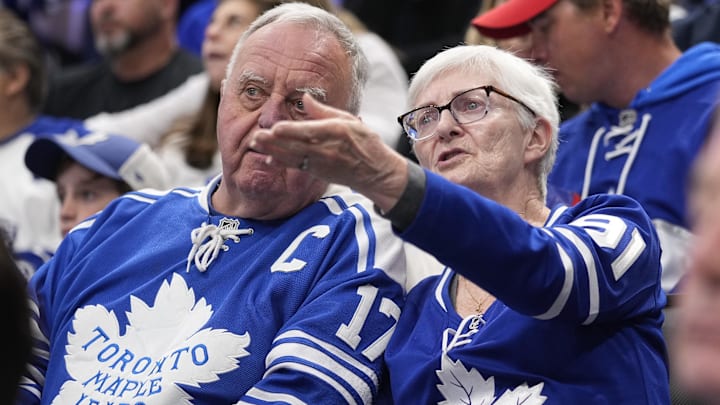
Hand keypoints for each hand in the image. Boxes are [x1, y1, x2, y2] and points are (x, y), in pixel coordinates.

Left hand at [250, 93, 407, 211]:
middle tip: (256, 136)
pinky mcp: (318, 173)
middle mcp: (327, 149)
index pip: (310, 131)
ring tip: (256, 144)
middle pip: (296, 145)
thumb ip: (324, 111)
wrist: (376, 173)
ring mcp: (321, 163)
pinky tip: (269, 159)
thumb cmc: (365, 143)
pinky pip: (297, 167)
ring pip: (293, 157)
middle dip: (274, 142)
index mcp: (336, 132)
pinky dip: (283, 163)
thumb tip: (306, 97)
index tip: (275, 128)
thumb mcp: (349, 120)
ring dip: (273, 151)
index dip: (292, 131)